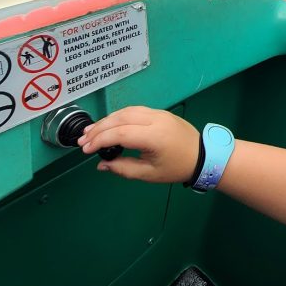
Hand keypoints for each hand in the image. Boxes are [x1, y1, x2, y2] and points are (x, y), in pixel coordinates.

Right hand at [78, 106, 199, 182]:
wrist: (202, 155)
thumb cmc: (177, 167)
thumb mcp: (149, 174)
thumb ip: (123, 168)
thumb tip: (102, 165)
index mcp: (154, 136)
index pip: (120, 133)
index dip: (100, 140)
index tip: (86, 149)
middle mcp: (155, 120)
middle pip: (120, 118)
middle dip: (99, 128)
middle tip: (82, 140)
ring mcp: (158, 113)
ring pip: (126, 111)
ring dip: (107, 120)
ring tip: (91, 132)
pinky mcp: (159, 112)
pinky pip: (134, 110)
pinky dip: (118, 117)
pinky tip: (109, 125)